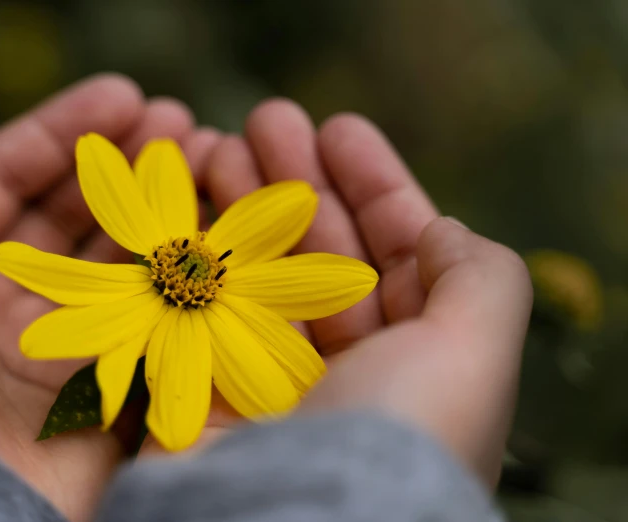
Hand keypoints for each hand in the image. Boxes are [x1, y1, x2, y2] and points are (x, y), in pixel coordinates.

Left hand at [0, 75, 221, 521]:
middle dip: (123, 166)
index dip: (62, 133)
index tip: (124, 98)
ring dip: (159, 209)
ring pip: (117, 257)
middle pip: (72, 213)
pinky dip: (181, 275)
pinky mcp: (105, 380)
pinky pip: (149, 315)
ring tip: (209, 163)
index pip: (5, 178)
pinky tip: (211, 235)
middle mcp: (1, 297)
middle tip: (181, 125)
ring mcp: (58, 339)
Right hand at [167, 100, 531, 487]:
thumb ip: (480, 278)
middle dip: (296, 182)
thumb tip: (439, 232)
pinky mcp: (209, 392)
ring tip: (216, 143)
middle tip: (264, 119)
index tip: (338, 128)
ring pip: (259, 271)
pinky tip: (182, 201)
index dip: (374, 185)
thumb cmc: (394, 437)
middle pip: (322, 252)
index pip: (399, 253)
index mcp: (417, 360)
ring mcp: (275, 380)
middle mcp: (348, 371)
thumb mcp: (477, 350)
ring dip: (241, 205)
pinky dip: (193, 252)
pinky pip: (203, 304)